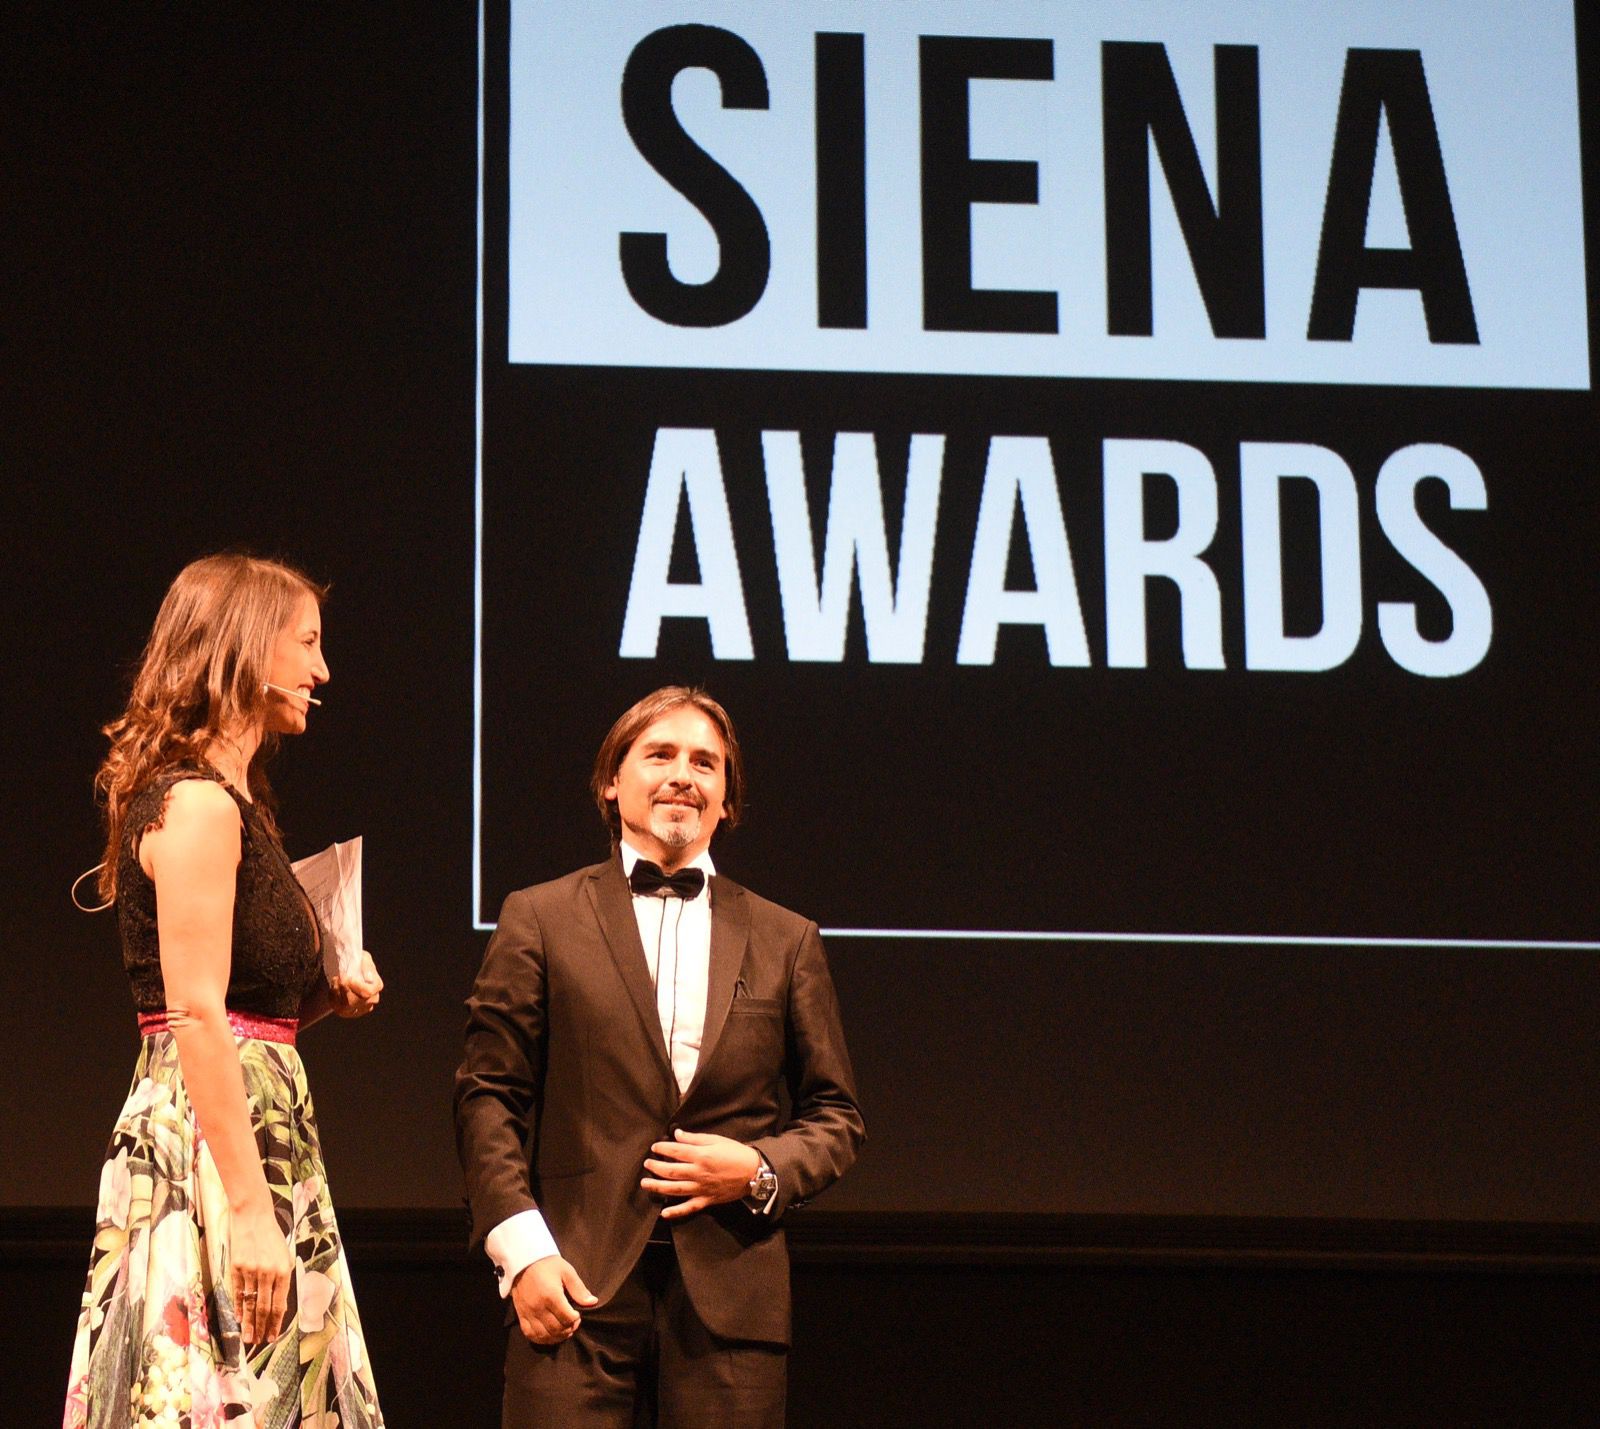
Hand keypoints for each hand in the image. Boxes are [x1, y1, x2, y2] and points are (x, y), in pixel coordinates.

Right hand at [229, 1202, 293, 1347]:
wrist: (253, 1214)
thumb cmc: (271, 1235)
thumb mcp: (284, 1255)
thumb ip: (282, 1277)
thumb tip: (277, 1301)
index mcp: (284, 1270)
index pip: (280, 1303)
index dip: (276, 1322)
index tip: (273, 1336)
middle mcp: (268, 1272)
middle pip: (264, 1307)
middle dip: (262, 1327)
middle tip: (259, 1343)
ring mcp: (251, 1271)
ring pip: (250, 1303)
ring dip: (249, 1323)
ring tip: (248, 1339)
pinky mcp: (236, 1268)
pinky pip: (238, 1293)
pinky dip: (238, 1308)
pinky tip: (239, 1320)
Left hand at [330, 951, 382, 1017]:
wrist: (347, 970)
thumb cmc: (357, 963)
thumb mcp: (363, 957)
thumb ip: (366, 965)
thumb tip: (368, 978)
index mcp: (377, 986)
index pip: (368, 992)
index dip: (356, 986)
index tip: (347, 978)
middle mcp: (371, 1000)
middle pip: (355, 1001)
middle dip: (344, 990)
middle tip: (337, 978)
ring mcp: (360, 1008)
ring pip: (345, 1007)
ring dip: (337, 993)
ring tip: (334, 981)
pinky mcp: (348, 1013)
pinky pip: (338, 1008)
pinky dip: (333, 998)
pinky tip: (333, 988)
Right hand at [511, 1255, 597, 1344]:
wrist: (524, 1261)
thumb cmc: (548, 1265)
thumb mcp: (567, 1272)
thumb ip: (579, 1289)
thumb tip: (592, 1302)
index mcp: (551, 1295)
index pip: (567, 1318)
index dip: (576, 1320)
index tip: (578, 1314)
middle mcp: (538, 1307)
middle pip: (556, 1329)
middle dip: (568, 1329)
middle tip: (573, 1323)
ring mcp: (528, 1312)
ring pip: (543, 1335)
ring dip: (556, 1337)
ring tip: (563, 1330)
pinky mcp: (521, 1315)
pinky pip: (529, 1334)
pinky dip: (540, 1339)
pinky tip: (549, 1334)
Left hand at [641, 1130, 760, 1217]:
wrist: (753, 1173)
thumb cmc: (735, 1153)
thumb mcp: (717, 1140)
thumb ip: (695, 1138)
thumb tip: (677, 1135)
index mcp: (701, 1156)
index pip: (676, 1151)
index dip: (662, 1148)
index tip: (654, 1147)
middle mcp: (698, 1173)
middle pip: (671, 1171)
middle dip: (656, 1167)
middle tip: (647, 1164)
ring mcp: (701, 1189)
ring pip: (675, 1189)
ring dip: (658, 1187)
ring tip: (645, 1184)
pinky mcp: (706, 1200)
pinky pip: (689, 1207)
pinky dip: (676, 1212)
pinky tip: (664, 1213)